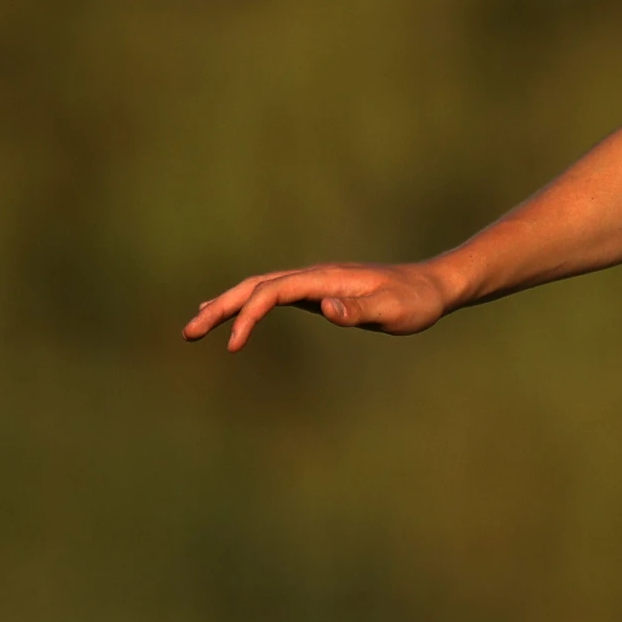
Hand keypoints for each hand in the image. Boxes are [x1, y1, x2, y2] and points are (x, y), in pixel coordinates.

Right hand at [183, 260, 449, 349]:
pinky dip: (248, 305)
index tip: (233, 344)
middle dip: (220, 308)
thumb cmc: (415, 301)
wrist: (432, 287)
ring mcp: (314, 284)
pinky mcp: (318, 294)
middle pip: (254, 286)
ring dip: (227, 305)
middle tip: (188, 332)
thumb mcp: (394, 309)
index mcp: (325, 279)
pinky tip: (236, 318)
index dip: (249, 315)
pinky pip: (273, 296)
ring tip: (196, 326)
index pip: (273, 292)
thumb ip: (360, 308)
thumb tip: (327, 308)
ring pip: (259, 289)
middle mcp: (313, 277)